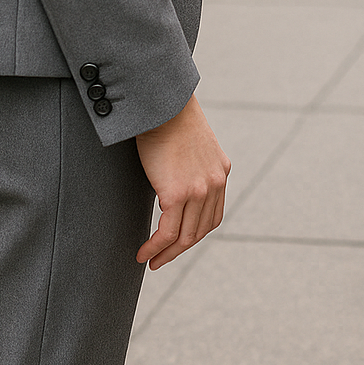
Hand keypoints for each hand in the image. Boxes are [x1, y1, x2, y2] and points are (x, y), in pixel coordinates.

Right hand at [135, 95, 230, 269]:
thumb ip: (191, 168)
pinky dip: (155, 247)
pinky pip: (167, 232)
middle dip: (180, 249)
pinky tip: (143, 252)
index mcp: (221, 171)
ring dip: (166, 253)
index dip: (194, 234)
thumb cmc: (169, 119)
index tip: (177, 243)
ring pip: (185, 236)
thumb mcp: (191, 145)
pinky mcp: (178, 193)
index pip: (212, 215)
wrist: (163, 104)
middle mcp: (215, 183)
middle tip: (161, 259)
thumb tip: (172, 187)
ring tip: (150, 260)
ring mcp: (199, 190)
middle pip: (200, 230)